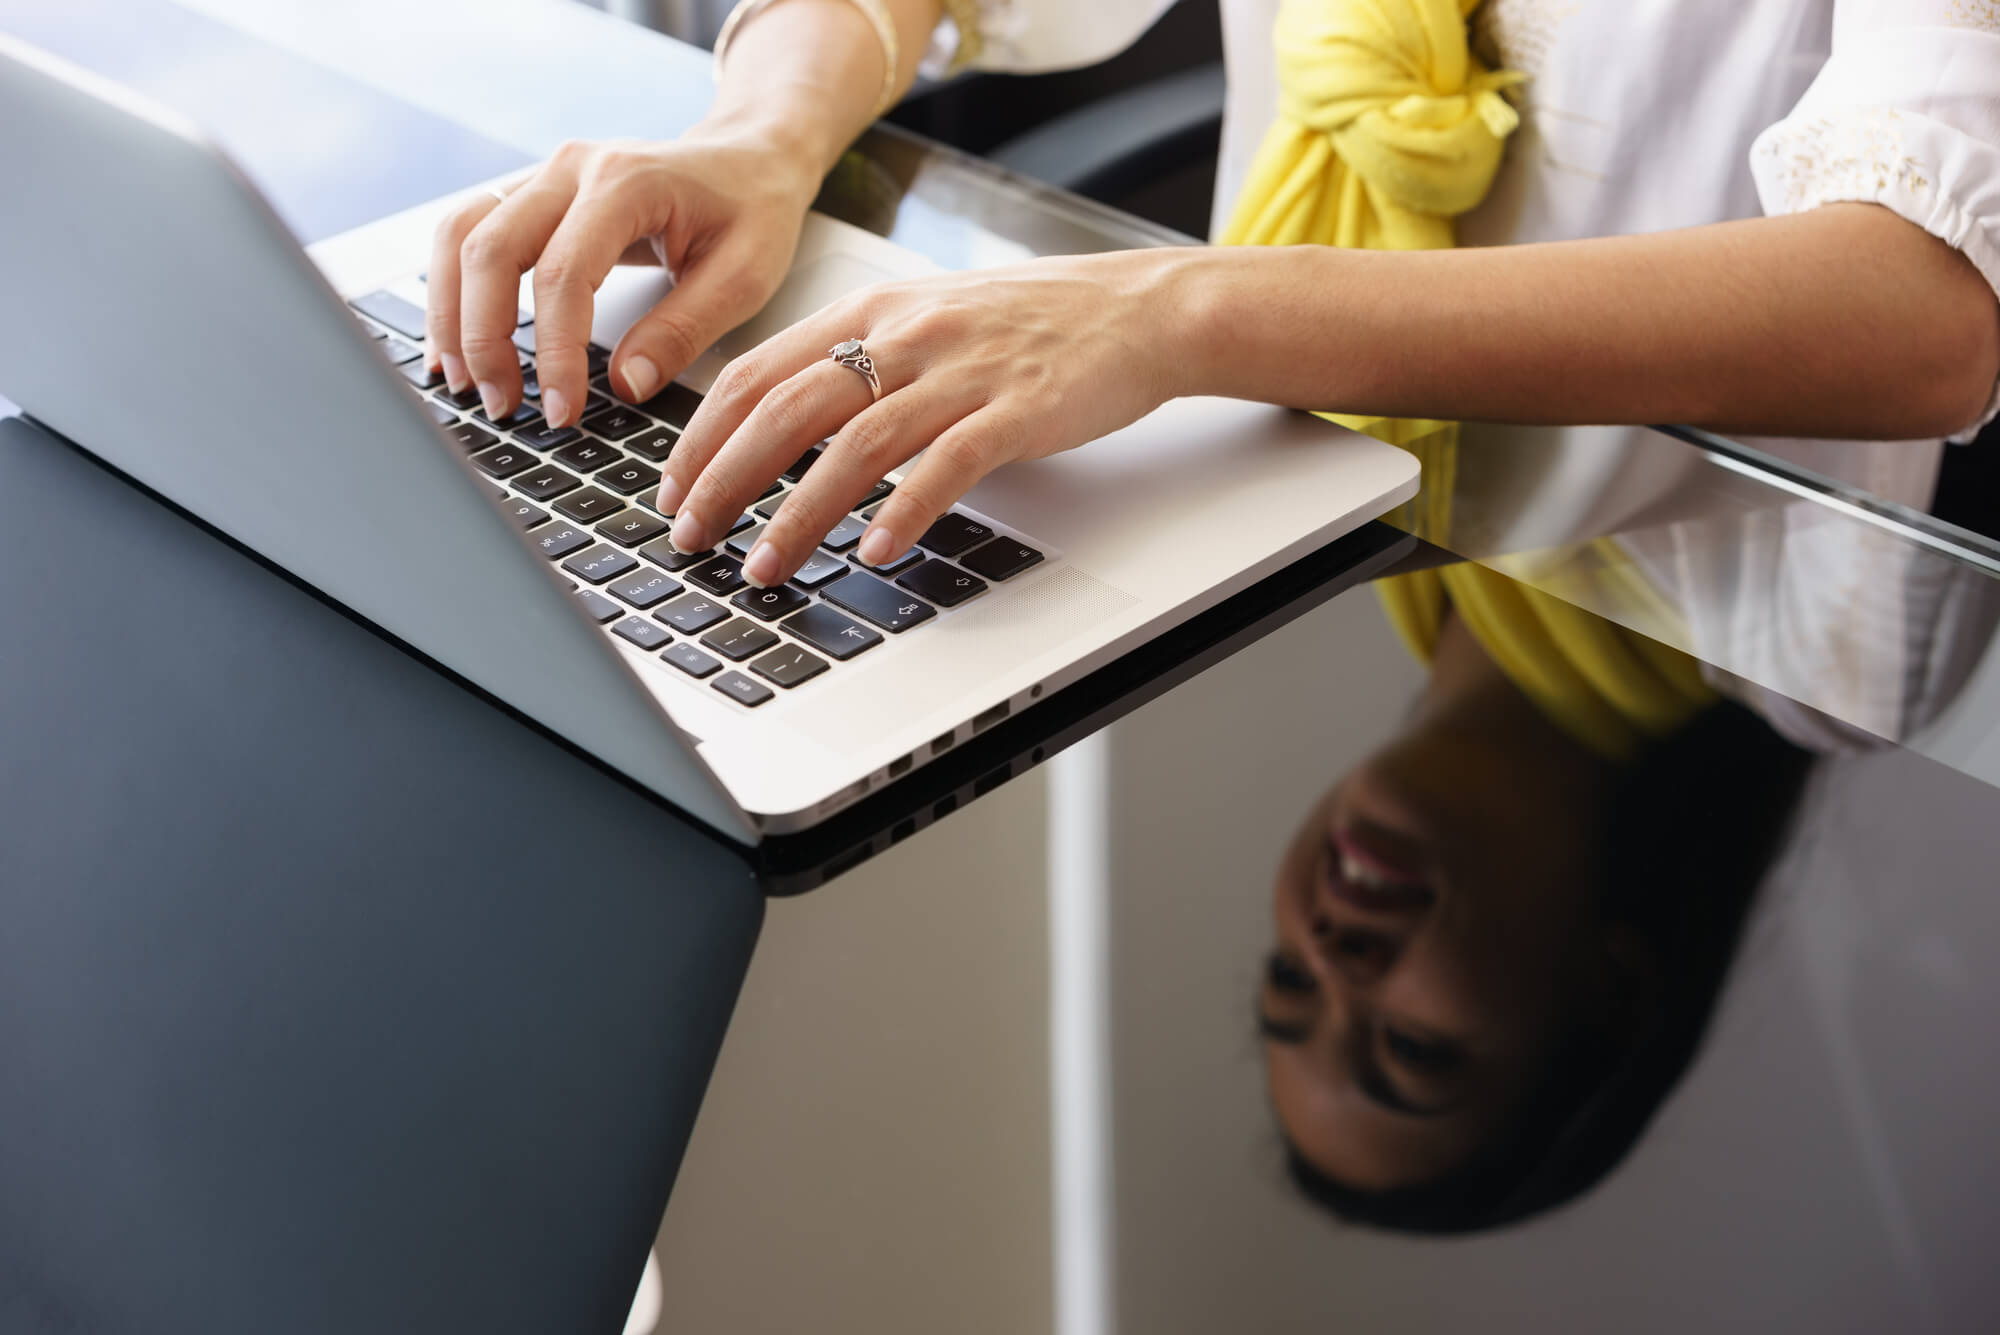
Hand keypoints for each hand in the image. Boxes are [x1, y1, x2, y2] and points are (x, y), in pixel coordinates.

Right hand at [423, 128, 821, 429]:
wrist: (749, 157)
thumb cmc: (752, 211)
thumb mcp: (744, 277)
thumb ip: (683, 331)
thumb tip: (626, 386)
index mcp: (626, 183)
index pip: (562, 274)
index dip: (554, 352)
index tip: (562, 412)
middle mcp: (572, 169)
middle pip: (489, 249)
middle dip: (485, 337)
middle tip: (503, 406)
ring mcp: (545, 176)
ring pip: (460, 234)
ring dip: (451, 312)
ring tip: (464, 381)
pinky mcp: (533, 194)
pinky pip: (469, 232)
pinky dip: (452, 287)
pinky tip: (457, 342)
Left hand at [658, 250, 1193, 586]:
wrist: (1136, 310)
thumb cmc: (1028, 325)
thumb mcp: (924, 321)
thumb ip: (853, 361)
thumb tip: (776, 423)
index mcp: (869, 311)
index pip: (757, 373)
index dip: (701, 436)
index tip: (672, 490)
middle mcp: (904, 336)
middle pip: (787, 409)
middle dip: (725, 480)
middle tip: (691, 537)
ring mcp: (959, 373)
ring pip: (854, 445)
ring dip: (798, 513)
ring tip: (764, 566)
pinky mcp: (1014, 411)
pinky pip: (945, 465)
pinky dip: (902, 511)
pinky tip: (873, 551)